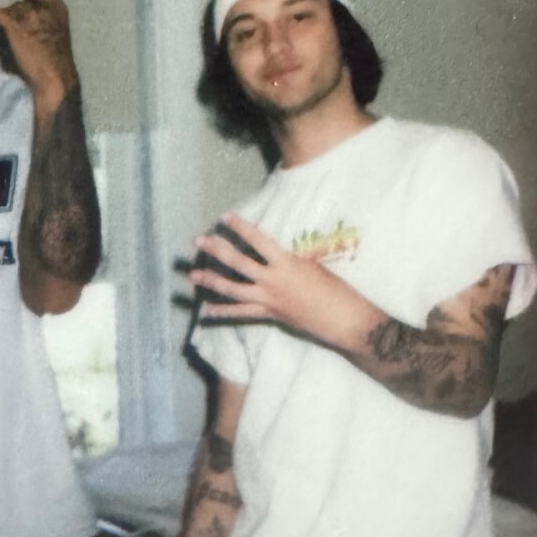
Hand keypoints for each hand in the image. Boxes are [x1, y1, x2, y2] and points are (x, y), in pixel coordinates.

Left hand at [0, 0, 78, 109]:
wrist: (54, 76)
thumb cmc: (55, 62)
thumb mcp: (56, 36)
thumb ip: (44, 24)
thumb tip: (25, 22)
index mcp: (58, 8)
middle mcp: (44, 7)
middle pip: (22, 3)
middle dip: (18, 20)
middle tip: (27, 40)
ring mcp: (30, 14)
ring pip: (10, 11)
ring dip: (10, 25)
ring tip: (23, 45)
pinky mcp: (15, 25)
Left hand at [190, 214, 369, 349]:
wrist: (343, 319)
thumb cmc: (334, 289)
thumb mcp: (310, 266)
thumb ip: (287, 261)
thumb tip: (271, 255)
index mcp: (286, 263)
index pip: (258, 240)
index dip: (241, 227)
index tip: (225, 217)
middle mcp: (273, 281)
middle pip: (238, 263)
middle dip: (217, 250)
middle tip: (198, 240)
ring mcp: (268, 299)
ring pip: (233, 290)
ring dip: (212, 281)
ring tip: (193, 274)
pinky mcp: (269, 314)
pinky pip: (241, 313)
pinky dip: (224, 311)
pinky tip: (207, 310)